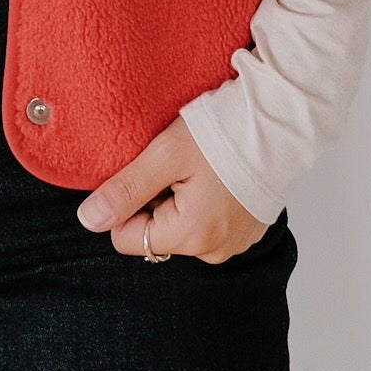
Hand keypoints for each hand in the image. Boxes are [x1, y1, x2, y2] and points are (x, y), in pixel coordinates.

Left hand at [74, 114, 270, 262]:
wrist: (281, 120)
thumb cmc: (226, 132)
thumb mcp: (165, 155)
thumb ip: (124, 190)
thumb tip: (89, 219)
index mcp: (192, 236)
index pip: (126, 238)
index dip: (127, 202)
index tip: (149, 171)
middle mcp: (215, 250)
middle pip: (155, 234)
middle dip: (155, 200)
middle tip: (176, 165)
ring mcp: (234, 243)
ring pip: (180, 227)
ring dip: (179, 200)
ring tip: (198, 167)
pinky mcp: (246, 230)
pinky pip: (207, 222)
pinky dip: (203, 200)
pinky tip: (215, 174)